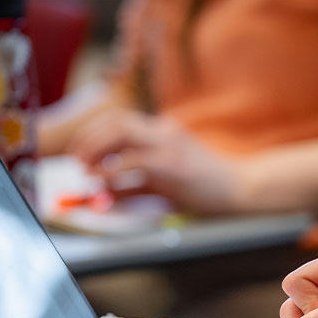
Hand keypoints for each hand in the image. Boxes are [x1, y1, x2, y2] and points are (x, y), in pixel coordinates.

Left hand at [67, 108, 241, 213]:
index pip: (121, 121)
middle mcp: (165, 133)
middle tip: (77, 161)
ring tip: (86, 170)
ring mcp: (169, 145)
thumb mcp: (167, 186)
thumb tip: (106, 196)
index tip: (81, 154)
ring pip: (121, 132)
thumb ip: (137, 188)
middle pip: (117, 121)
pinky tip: (104, 182)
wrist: (240, 189)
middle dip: (90, 139)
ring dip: (96, 149)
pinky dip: (113, 171)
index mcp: (164, 133)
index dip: (95, 134)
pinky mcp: (172, 164)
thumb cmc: (207, 189)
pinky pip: (134, 161)